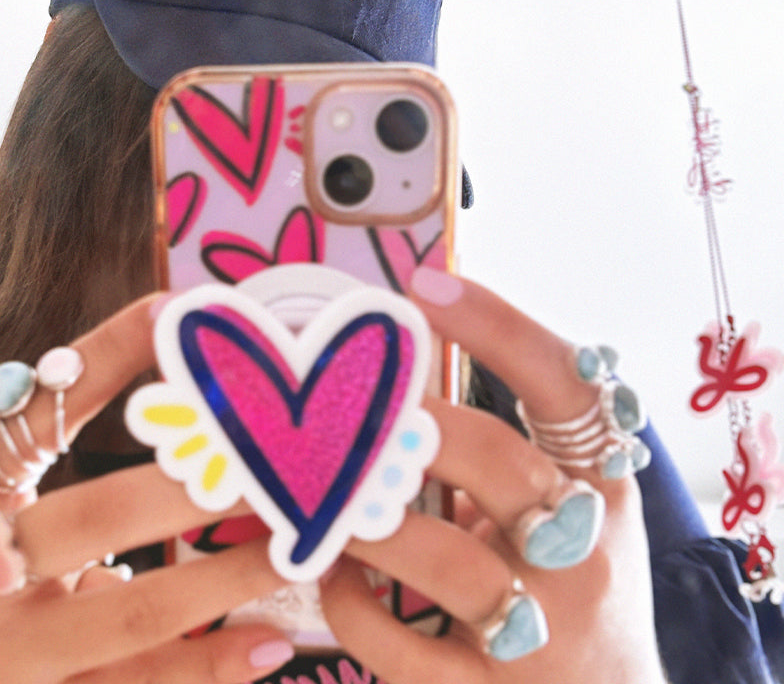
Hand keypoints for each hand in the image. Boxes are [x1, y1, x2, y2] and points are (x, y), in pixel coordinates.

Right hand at [0, 294, 296, 683]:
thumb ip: (29, 451)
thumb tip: (141, 384)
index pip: (38, 412)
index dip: (106, 355)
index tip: (175, 308)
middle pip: (96, 516)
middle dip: (189, 481)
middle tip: (271, 453)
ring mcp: (9, 663)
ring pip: (134, 619)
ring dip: (226, 578)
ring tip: (302, 545)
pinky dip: (207, 670)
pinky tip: (271, 645)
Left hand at [319, 268, 666, 683]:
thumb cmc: (567, 575)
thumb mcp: (564, 499)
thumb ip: (501, 442)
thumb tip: (392, 365)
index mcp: (601, 481)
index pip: (567, 385)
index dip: (497, 326)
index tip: (424, 282)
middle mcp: (582, 550)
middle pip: (499, 463)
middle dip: (415, 427)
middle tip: (354, 407)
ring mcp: (540, 631)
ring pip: (444, 562)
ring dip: (367, 518)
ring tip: (326, 492)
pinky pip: (399, 647)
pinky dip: (351, 602)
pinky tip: (336, 571)